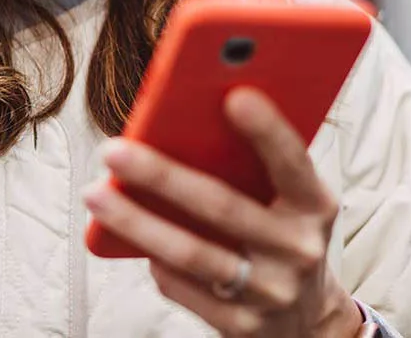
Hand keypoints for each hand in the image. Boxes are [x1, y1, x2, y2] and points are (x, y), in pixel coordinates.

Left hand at [84, 88, 361, 337]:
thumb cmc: (282, 229)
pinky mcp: (241, 327)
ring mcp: (270, 293)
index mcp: (314, 204)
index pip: (293, 162)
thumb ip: (254, 162)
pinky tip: (122, 233)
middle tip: (114, 150)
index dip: (268, 130)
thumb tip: (186, 118)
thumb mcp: (289, 196)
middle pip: (223, 207)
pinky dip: (152, 258)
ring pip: (192, 253)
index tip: (235, 96)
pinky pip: (182, 287)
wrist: (308, 317)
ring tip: (96, 193)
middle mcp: (298, 250)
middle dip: (162, 175)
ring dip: (137, 221)